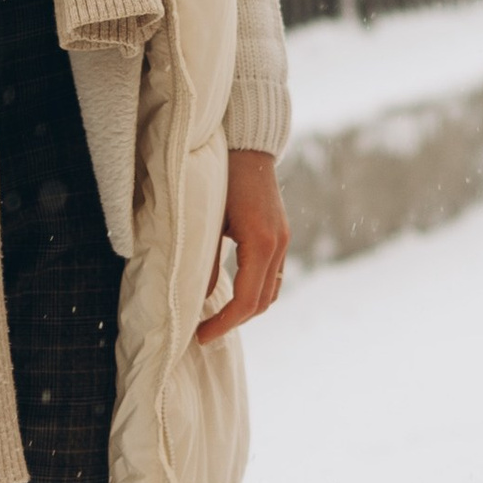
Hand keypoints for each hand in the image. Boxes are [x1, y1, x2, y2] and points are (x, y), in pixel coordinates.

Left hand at [196, 146, 287, 342]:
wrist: (248, 147)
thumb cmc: (222, 178)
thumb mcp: (207, 220)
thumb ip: (206, 262)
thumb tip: (200, 299)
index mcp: (260, 244)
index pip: (247, 302)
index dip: (224, 324)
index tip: (201, 335)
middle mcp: (278, 246)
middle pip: (262, 302)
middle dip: (234, 321)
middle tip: (205, 331)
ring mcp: (282, 241)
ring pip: (271, 292)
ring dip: (247, 309)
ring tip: (217, 317)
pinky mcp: (280, 236)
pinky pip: (272, 276)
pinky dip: (255, 291)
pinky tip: (233, 292)